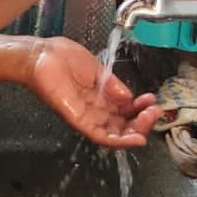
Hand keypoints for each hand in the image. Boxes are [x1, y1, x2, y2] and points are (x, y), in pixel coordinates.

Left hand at [23, 36, 159, 146]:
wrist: (42, 55)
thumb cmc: (63, 57)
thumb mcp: (97, 69)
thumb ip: (114, 85)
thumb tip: (130, 97)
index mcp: (99, 96)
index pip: (124, 110)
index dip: (139, 108)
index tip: (151, 101)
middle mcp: (94, 109)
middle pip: (121, 124)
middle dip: (141, 121)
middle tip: (153, 112)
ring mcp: (85, 116)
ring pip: (113, 133)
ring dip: (134, 131)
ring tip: (148, 122)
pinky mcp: (77, 120)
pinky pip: (98, 135)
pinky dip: (118, 141)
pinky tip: (135, 138)